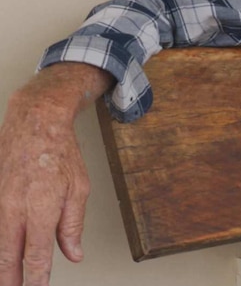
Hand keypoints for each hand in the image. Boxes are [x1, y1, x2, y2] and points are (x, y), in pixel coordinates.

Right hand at [0, 64, 111, 285]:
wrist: (34, 124)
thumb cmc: (60, 153)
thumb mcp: (79, 188)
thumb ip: (72, 225)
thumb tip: (73, 254)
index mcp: (40, 208)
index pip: (36, 254)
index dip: (35, 278)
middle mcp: (14, 208)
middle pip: (7, 255)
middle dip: (10, 279)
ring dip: (1, 264)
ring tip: (8, 280)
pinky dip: (0, 242)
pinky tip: (3, 252)